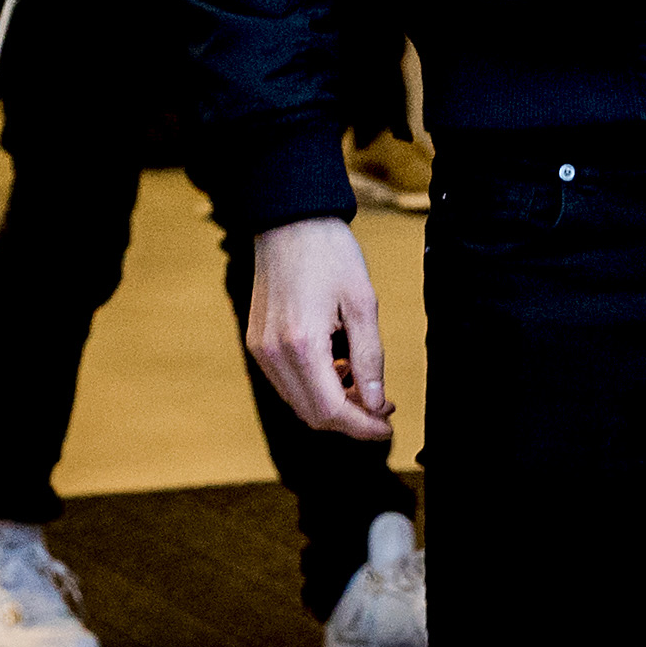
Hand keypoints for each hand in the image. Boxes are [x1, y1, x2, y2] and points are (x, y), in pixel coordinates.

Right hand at [244, 216, 393, 437]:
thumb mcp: (362, 303)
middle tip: (382, 408)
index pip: (331, 411)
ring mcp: (261, 350)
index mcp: (301, 344)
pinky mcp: (258, 342)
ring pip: (298, 402)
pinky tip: (337, 368)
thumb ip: (370, 358)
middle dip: (350, 420)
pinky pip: (287, 383)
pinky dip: (315, 387)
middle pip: (312, 415)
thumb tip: (377, 404)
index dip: (363, 427)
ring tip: (364, 385)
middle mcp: (273, 354)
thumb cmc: (329, 252)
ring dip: (333, 405)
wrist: (289, 220)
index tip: (388, 425)